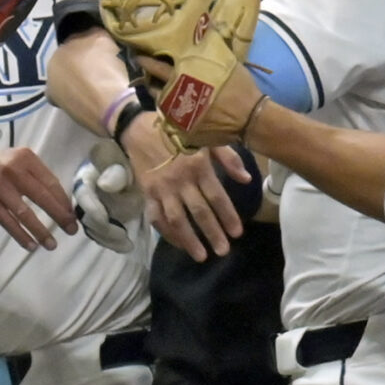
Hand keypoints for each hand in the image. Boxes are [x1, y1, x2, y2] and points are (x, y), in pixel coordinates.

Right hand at [0, 143, 79, 249]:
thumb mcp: (17, 162)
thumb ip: (36, 177)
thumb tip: (61, 203)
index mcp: (25, 158)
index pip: (50, 182)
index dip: (63, 200)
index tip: (72, 215)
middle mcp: (12, 170)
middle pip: (42, 197)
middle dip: (59, 216)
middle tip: (71, 230)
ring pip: (25, 214)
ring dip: (41, 231)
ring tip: (52, 244)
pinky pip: (9, 223)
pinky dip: (22, 236)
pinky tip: (31, 245)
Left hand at [136, 48, 264, 148]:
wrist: (250, 118)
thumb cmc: (239, 88)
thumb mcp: (226, 62)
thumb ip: (211, 47)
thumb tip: (207, 25)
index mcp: (183, 79)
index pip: (156, 68)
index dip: (145, 61)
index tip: (136, 56)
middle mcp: (175, 99)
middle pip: (155, 89)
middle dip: (152, 82)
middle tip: (151, 76)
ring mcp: (179, 118)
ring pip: (164, 106)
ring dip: (165, 98)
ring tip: (169, 93)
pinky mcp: (185, 133)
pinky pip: (175, 122)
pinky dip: (177, 114)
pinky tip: (183, 110)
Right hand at [141, 143, 252, 261]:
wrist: (138, 128)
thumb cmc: (178, 132)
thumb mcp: (207, 138)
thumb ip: (229, 159)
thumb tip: (246, 179)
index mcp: (198, 166)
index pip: (217, 196)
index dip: (228, 216)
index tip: (237, 233)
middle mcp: (181, 180)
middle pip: (199, 212)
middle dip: (212, 233)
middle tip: (223, 251)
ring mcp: (162, 189)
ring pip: (177, 219)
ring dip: (189, 240)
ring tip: (201, 256)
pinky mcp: (147, 194)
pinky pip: (156, 218)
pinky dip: (167, 233)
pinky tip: (178, 244)